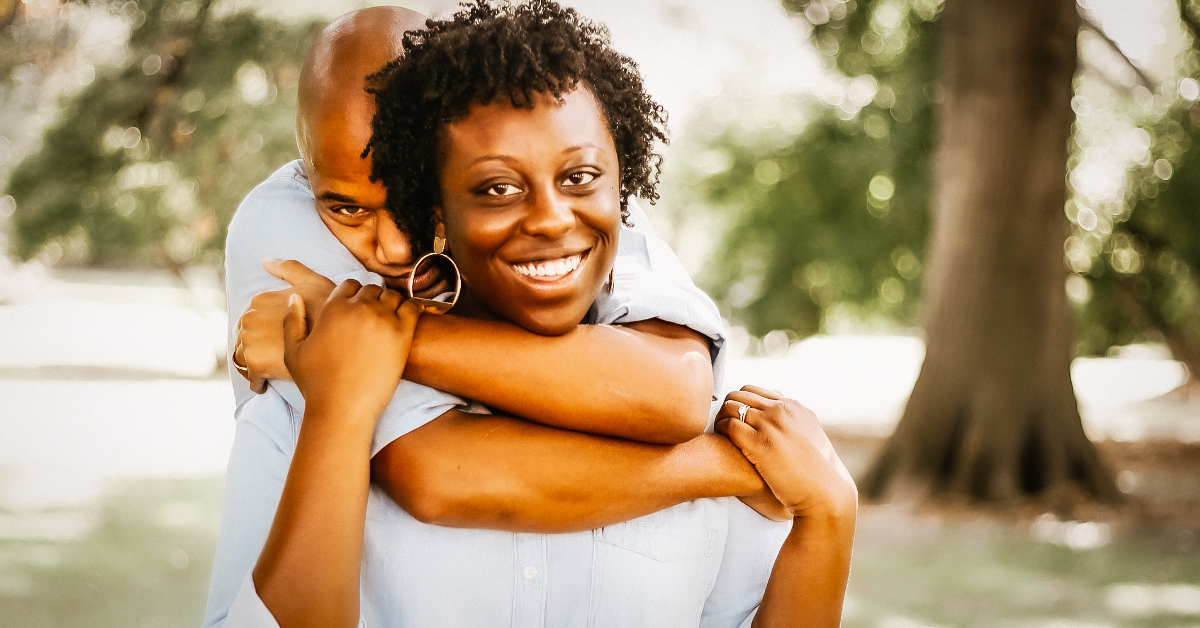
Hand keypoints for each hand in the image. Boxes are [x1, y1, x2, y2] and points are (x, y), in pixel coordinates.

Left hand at [233, 259, 335, 391]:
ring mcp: (250, 341)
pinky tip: (269, 384)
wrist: (340, 340)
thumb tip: (264, 261)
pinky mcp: (256, 364)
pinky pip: (252, 378)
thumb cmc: (330, 309)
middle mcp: (249, 318)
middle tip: (275, 357)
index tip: (277, 339)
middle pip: (245, 338)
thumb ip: (289, 268)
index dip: (265, 330)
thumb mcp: (313, 281)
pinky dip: (258, 382)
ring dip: (253, 365)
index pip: (252, 319)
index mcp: (260, 299)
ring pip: (244, 358)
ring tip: (270, 372)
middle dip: (257, 347)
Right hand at [283, 279, 421, 423]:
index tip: (357, 310)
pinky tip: (409, 321)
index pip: (350, 285)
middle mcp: (359, 308)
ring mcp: (382, 319)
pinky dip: (412, 309)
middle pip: (373, 289)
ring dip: (392, 304)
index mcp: (333, 307)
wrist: (341, 408)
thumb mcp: (293, 351)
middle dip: (373, 300)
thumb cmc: (316, 384)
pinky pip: (413, 307)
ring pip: (393, 296)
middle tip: (374, 319)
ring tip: (390, 321)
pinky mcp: (402, 333)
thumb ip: (292, 321)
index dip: (354, 296)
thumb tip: (295, 297)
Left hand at [716, 386, 856, 520]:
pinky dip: (721, 430)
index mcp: (793, 406)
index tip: (736, 418)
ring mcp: (771, 425)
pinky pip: (729, 425)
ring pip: (731, 406)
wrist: (824, 491)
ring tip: (720, 433)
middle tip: (723, 424)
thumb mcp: (810, 435)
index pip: (754, 391)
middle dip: (727, 407)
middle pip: (739, 394)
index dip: (740, 403)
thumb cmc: (817, 470)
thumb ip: (794, 422)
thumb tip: (782, 418)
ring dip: (721, 417)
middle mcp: (781, 410)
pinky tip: (722, 442)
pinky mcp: (760, 444)